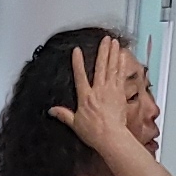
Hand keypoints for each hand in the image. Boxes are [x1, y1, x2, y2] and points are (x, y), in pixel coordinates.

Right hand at [50, 35, 143, 166]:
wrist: (110, 137)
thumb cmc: (93, 133)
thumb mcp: (75, 124)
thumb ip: (64, 115)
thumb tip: (52, 111)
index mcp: (85, 97)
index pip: (80, 76)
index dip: (78, 63)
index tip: (77, 51)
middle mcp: (98, 90)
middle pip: (100, 67)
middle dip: (102, 51)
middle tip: (105, 39)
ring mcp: (110, 90)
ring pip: (112, 68)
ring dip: (113, 54)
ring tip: (114, 42)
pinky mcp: (120, 93)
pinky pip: (121, 76)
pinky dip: (122, 65)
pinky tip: (123, 56)